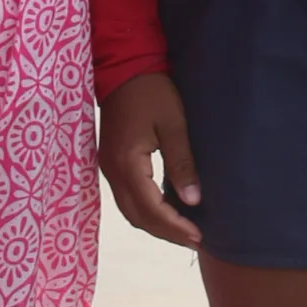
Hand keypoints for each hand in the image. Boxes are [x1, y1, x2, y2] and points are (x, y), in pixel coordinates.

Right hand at [98, 72, 202, 246]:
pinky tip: (166, 209)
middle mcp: (112, 171)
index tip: (198, 235)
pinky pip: (126, 197)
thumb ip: (182, 163)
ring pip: (130, 210)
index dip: (175, 226)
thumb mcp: (173, 124)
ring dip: (155, 224)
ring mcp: (108, 168)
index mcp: (128, 163)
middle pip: (137, 217)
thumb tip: (192, 201)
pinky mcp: (110, 163)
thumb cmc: (152, 91)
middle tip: (194, 239)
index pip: (151, 208)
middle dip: (166, 232)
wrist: (123, 67)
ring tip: (183, 230)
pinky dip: (146, 210)